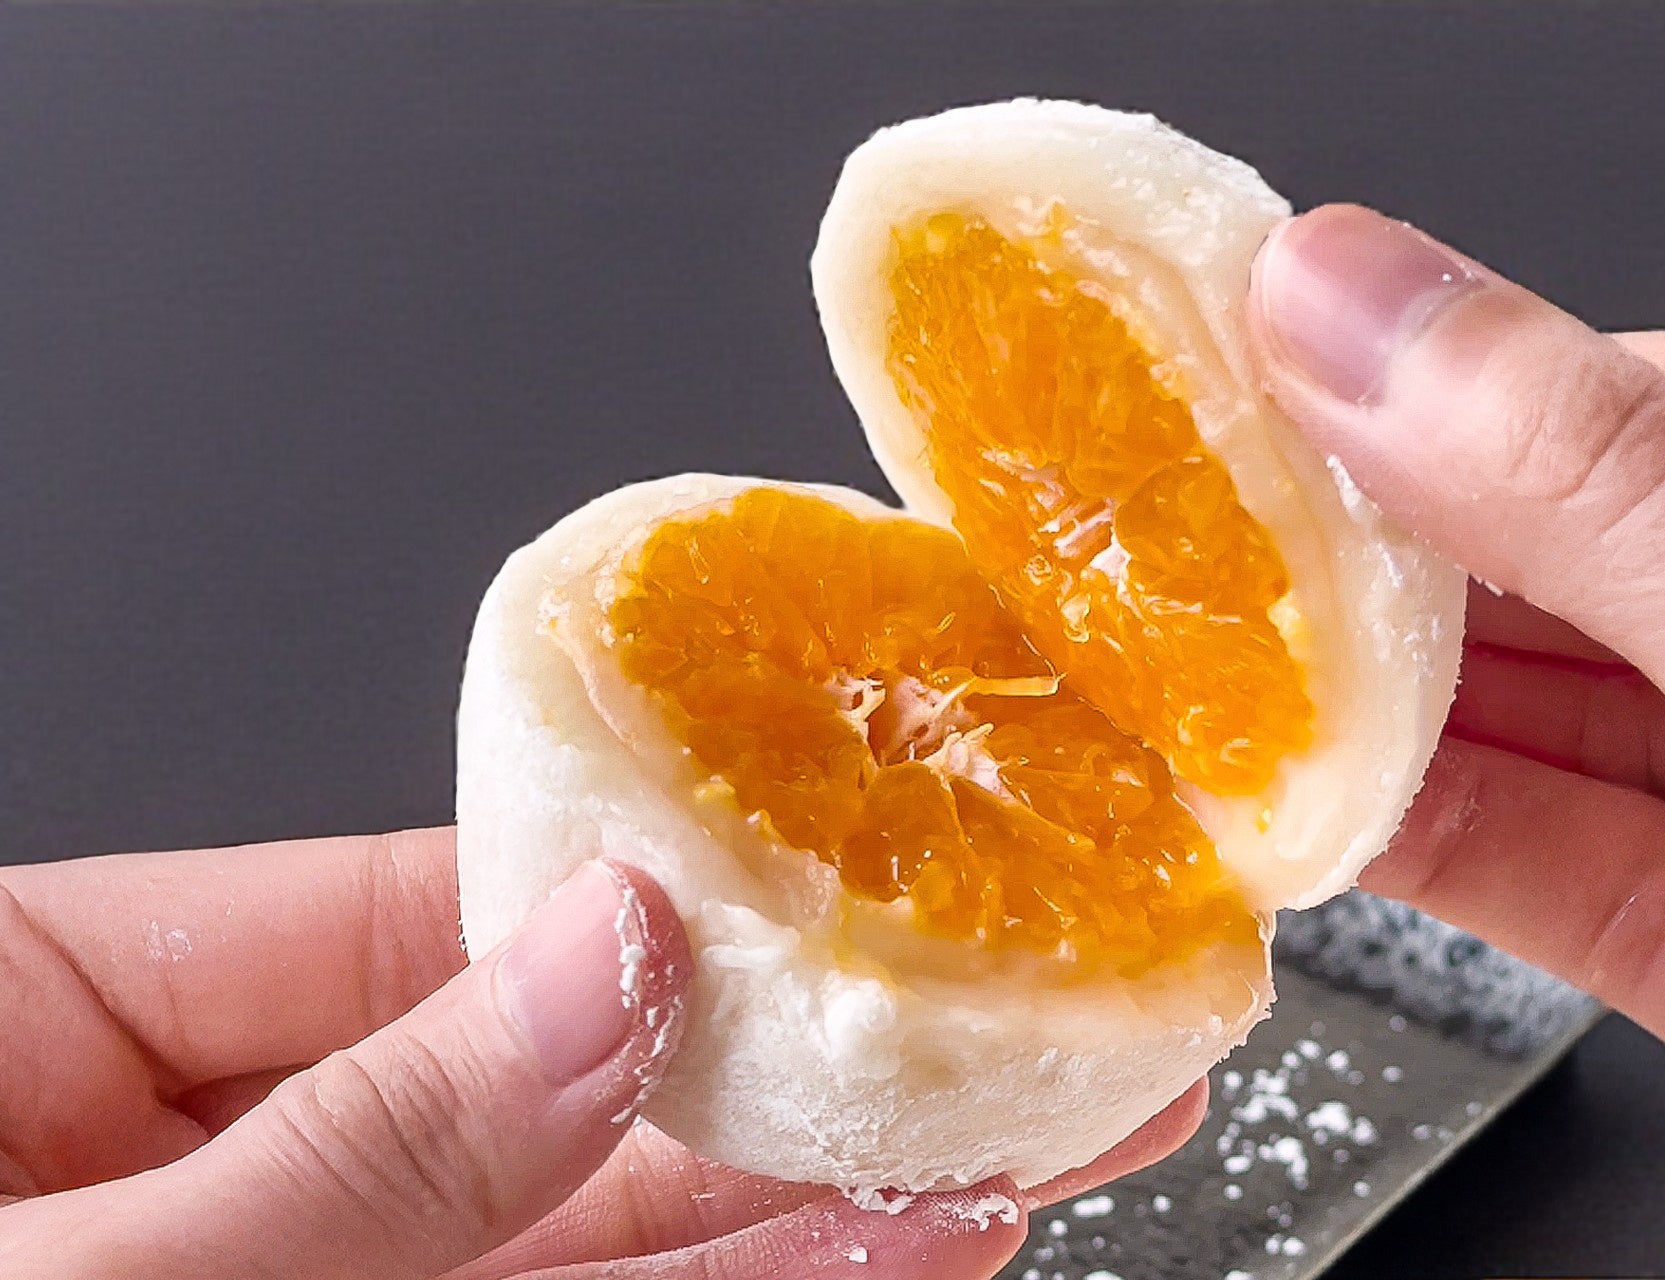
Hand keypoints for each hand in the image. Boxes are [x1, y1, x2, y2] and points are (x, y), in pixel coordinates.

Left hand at [0, 830, 1205, 1276]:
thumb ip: (354, 1145)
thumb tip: (606, 957)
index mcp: (25, 1030)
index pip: (386, 919)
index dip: (614, 902)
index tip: (817, 888)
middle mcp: (169, 1170)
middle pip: (520, 1093)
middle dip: (764, 1076)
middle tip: (983, 1038)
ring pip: (567, 1253)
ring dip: (788, 1228)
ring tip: (983, 1170)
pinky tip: (860, 1270)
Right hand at [1247, 203, 1664, 1229]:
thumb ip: (1618, 499)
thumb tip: (1370, 313)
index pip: (1653, 392)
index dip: (1436, 379)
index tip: (1249, 377)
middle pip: (1587, 567)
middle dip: (1379, 565)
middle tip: (1181, 547)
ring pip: (1571, 736)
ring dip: (1385, 721)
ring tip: (1210, 677)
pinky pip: (1587, 891)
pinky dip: (1442, 858)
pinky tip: (1316, 813)